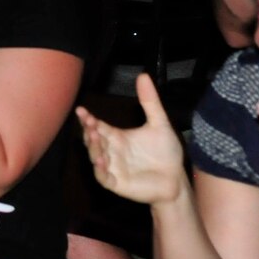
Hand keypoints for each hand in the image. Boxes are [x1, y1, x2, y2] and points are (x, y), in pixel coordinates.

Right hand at [77, 73, 187, 207]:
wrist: (176, 178)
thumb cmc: (166, 152)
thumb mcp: (159, 123)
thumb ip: (149, 101)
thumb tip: (143, 75)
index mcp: (118, 137)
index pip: (98, 126)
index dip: (88, 119)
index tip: (82, 110)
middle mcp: (112, 151)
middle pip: (94, 140)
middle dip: (89, 132)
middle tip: (90, 123)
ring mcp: (113, 168)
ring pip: (95, 157)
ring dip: (93, 149)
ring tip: (94, 138)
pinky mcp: (118, 183)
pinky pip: (103, 177)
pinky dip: (100, 170)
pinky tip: (101, 161)